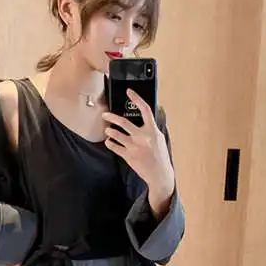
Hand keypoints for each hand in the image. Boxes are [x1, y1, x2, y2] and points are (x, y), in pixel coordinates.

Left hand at [102, 89, 175, 217]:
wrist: (159, 174)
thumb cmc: (160, 156)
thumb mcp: (160, 139)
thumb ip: (151, 128)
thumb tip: (146, 116)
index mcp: (152, 130)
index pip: (145, 110)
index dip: (137, 98)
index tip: (129, 92)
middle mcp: (142, 137)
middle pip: (123, 122)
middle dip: (112, 117)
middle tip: (105, 114)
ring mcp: (134, 146)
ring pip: (116, 134)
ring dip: (110, 131)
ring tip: (107, 130)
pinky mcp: (128, 155)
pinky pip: (114, 146)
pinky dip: (110, 143)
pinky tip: (109, 142)